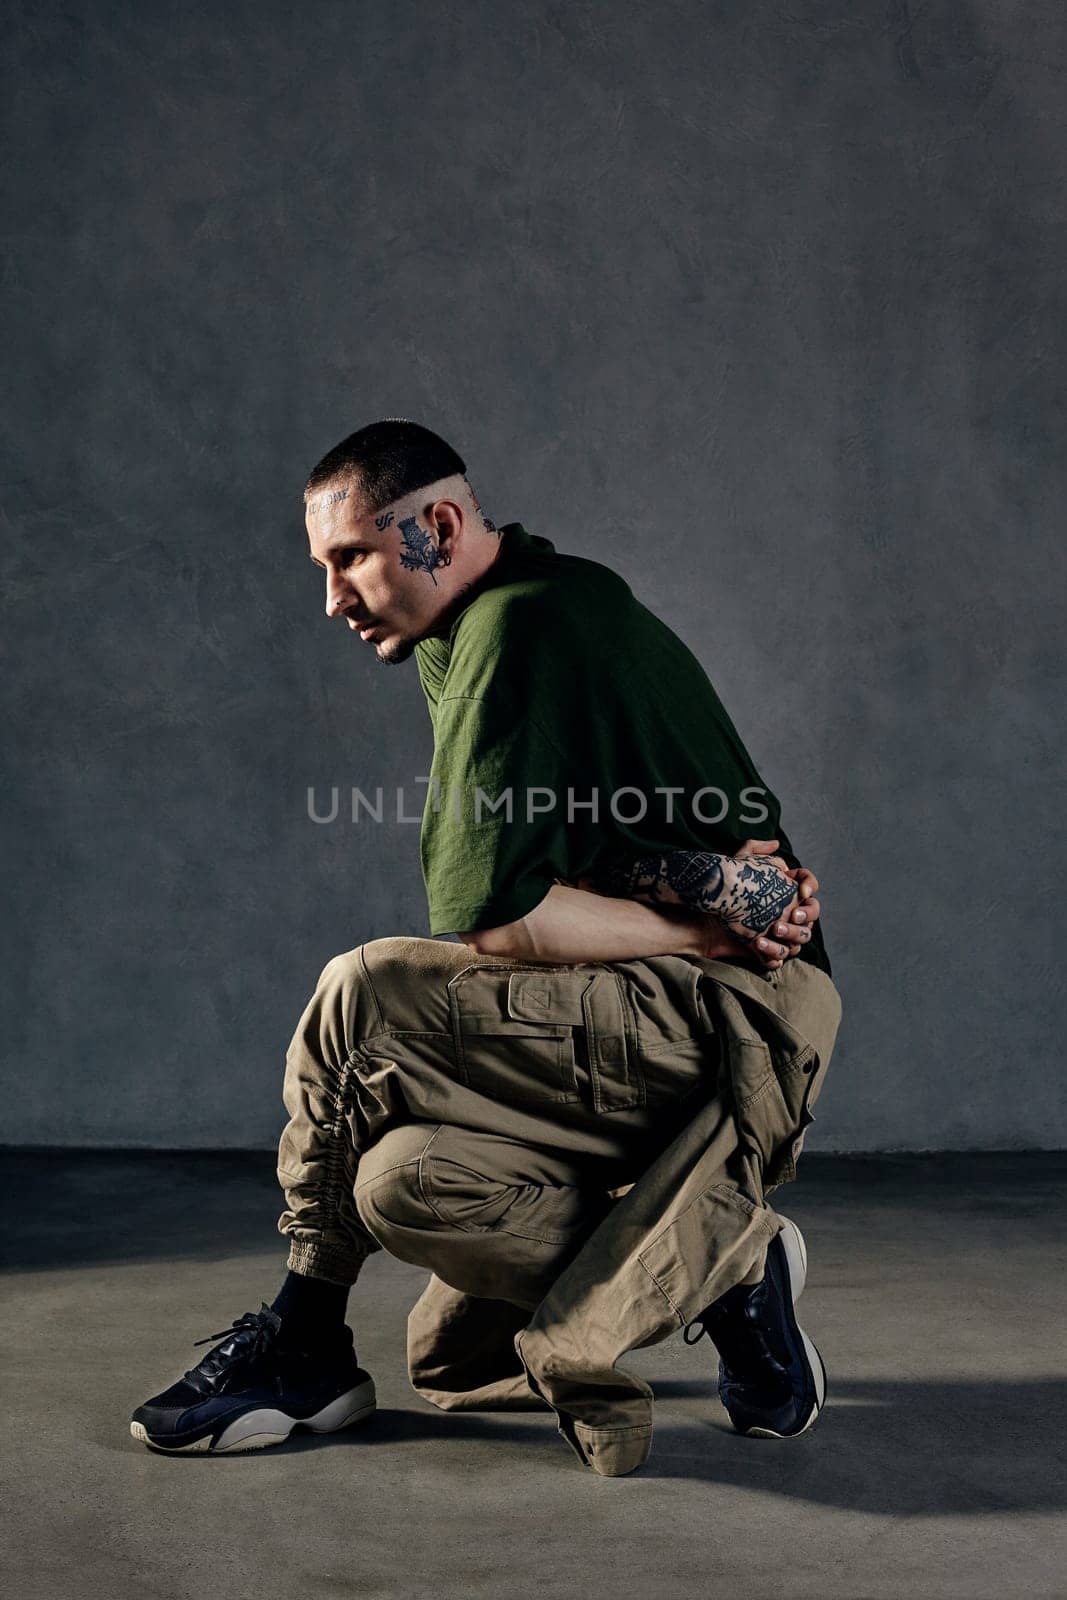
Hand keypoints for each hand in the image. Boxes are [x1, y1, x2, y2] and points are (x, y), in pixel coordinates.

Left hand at [735, 839, 820, 969]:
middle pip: (811, 916)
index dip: (810, 886)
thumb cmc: (724, 888)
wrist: (704, 914)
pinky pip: (778, 958)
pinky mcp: (766, 952)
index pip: (810, 885)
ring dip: (790, 936)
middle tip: (790, 915)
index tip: (802, 891)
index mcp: (786, 891)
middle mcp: (788, 914)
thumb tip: (776, 842)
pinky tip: (759, 945)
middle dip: (805, 915)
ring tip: (771, 930)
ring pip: (799, 940)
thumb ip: (756, 850)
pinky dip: (773, 953)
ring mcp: (779, 935)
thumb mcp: (738, 864)